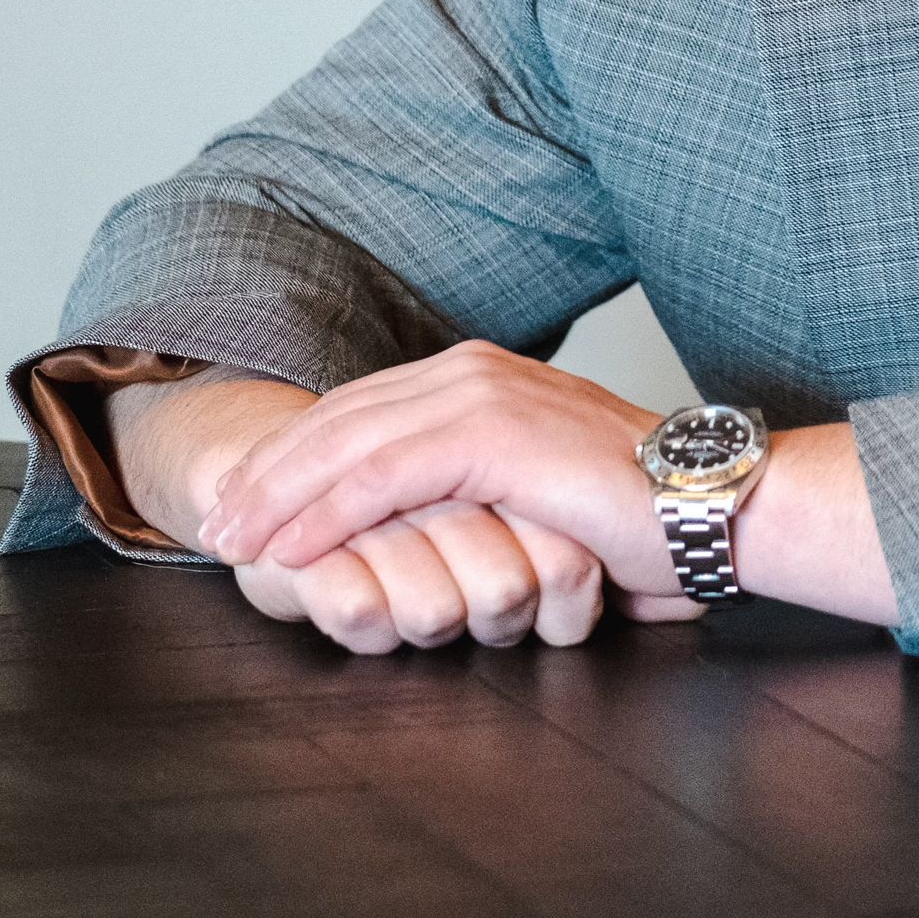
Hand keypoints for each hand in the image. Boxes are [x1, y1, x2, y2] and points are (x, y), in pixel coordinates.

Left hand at [105, 365, 612, 651]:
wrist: (702, 504)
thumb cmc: (629, 512)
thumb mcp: (526, 486)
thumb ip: (468, 483)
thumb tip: (412, 519)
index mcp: (477, 375)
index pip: (360, 408)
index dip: (294, 454)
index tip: (245, 503)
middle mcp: (471, 370)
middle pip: (340, 417)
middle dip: (269, 472)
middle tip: (216, 525)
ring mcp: (482, 395)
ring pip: (349, 443)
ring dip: (280, 495)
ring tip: (235, 541)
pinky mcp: (492, 435)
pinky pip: (386, 476)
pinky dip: (329, 513)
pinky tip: (292, 547)